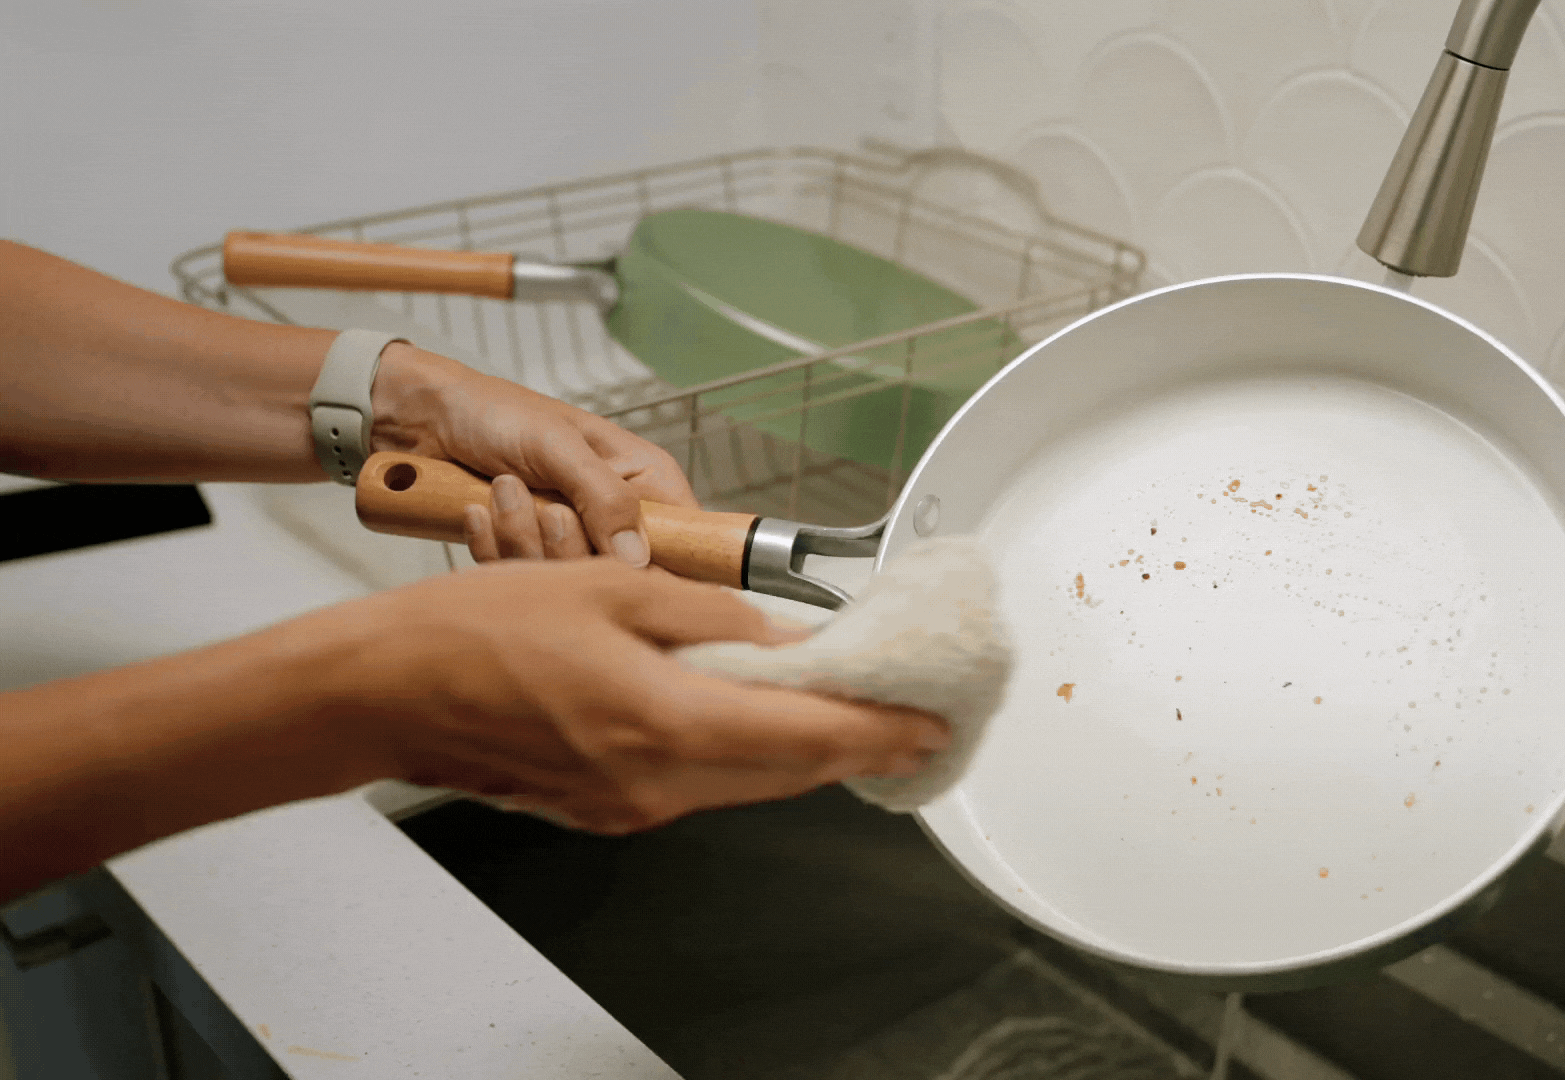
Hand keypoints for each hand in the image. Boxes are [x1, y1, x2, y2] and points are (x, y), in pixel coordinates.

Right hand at [343, 557, 948, 831]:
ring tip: (845, 709)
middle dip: (856, 746)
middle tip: (905, 717)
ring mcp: (630, 804)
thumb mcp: (607, 590)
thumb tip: (777, 633)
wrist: (383, 693)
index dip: (880, 732)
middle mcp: (657, 780)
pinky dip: (742, 753)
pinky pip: (701, 784)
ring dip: (802, 750)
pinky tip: (752, 714)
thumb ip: (708, 615)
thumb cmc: (474, 634)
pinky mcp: (606, 807)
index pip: (808, 737)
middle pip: (789, 771)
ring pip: (748, 781)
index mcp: (666, 722)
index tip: (930, 724)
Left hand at [369, 344, 696, 564]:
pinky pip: (523, 578)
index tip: (626, 572)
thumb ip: (604, 499)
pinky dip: (494, 547)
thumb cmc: (499, 412)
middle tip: (544, 506)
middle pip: (623, 575)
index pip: (689, 544)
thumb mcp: (557, 446)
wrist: (428, 416)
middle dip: (570, 548)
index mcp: (648, 481)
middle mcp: (618, 514)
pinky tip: (480, 508)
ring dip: (523, 539)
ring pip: (569, 581)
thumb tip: (639, 559)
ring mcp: (575, 537)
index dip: (668, 570)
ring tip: (503, 490)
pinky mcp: (532, 555)